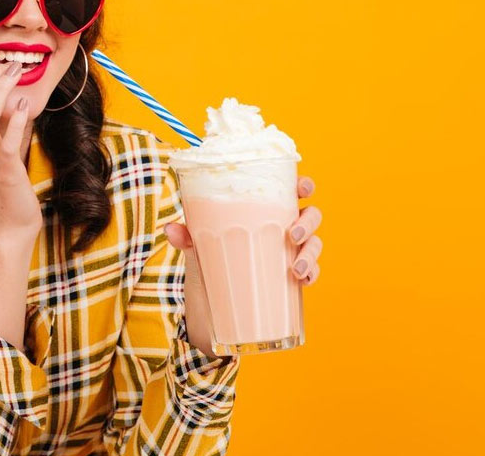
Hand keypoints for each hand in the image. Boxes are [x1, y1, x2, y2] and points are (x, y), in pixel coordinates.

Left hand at [165, 175, 322, 354]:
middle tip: (293, 234)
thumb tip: (169, 230)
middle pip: (310, 215)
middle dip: (309, 222)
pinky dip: (312, 274)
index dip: (303, 185)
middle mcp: (281, 227)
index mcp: (263, 209)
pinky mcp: (291, 278)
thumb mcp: (197, 245)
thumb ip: (187, 236)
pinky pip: (312, 272)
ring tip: (296, 269)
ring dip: (311, 253)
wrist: (210, 300)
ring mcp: (289, 252)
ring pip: (315, 244)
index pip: (289, 190)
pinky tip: (304, 280)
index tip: (303, 188)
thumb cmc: (209, 256)